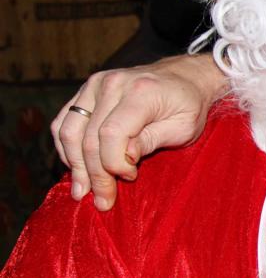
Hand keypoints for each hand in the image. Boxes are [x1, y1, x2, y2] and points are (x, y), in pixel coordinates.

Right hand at [51, 55, 226, 209]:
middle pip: (88, 137)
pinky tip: (77, 167)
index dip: (114, 163)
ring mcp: (96, 85)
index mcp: (141, 92)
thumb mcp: (183, 128)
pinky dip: (67, 147)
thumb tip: (124, 158)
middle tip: (103, 200)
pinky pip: (64, 122)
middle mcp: (113, 84)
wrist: (185, 78)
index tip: (130, 177)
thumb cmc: (189, 105)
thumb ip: (151, 141)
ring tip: (83, 190)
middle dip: (94, 174)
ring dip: (75, 165)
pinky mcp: (87, 90)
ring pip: (69, 131)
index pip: (111, 134)